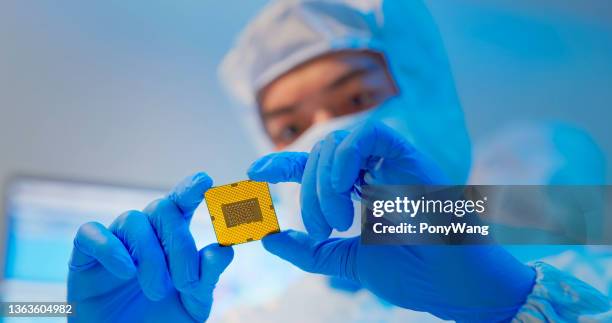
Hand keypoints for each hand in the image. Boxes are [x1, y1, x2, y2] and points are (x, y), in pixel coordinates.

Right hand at [68, 173, 232, 322]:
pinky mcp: (84, 256)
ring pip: (133, 220)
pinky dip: (110, 248)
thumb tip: (223, 249)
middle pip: (163, 208)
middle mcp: (145, 234)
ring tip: (157, 291)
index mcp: (172, 240)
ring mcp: (115, 242)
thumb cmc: (161, 321)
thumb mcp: (192, 303)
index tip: (204, 181)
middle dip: (179, 243)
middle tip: (185, 283)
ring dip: (151, 255)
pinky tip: (126, 272)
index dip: (191, 188)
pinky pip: (91, 233)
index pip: (182, 203)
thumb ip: (207, 277)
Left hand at [248, 122, 534, 321]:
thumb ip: (309, 251)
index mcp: (360, 190)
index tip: (253, 172)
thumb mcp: (347, 261)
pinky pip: (370, 135)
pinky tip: (345, 192)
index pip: (316, 166)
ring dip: (324, 184)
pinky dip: (347, 158)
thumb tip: (268, 237)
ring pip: (338, 144)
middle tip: (317, 230)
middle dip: (307, 191)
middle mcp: (373, 170)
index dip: (283, 164)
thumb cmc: (410, 272)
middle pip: (320, 155)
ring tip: (336, 223)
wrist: (451, 283)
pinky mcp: (410, 155)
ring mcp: (391, 160)